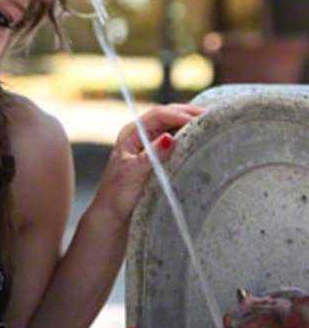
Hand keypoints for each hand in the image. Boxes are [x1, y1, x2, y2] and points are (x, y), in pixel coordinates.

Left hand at [93, 104, 203, 222]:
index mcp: (131, 133)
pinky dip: (190, 135)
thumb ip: (152, 156)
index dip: (180, 114)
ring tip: (214, 122)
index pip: (159, 115)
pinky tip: (204, 137)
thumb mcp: (133, 173)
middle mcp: (140, 135)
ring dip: (192, 122)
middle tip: (215, 115)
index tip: (202, 119)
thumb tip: (170, 138)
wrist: (113, 215)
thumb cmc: (117, 195)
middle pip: (168, 115)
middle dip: (190, 112)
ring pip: (173, 125)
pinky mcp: (158, 156)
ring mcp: (150, 144)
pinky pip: (177, 139)